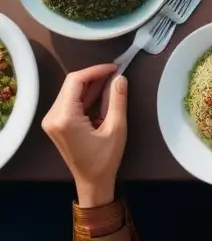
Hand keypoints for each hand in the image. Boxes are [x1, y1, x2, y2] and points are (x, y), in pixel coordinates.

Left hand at [41, 65, 127, 207]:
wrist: (92, 182)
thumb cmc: (105, 158)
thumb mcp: (116, 128)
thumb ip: (117, 100)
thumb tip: (120, 77)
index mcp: (64, 118)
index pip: (75, 81)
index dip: (96, 70)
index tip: (115, 68)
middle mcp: (52, 117)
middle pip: (71, 84)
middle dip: (94, 76)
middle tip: (117, 73)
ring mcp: (52, 121)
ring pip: (71, 91)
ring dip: (91, 85)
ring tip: (113, 81)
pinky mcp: (57, 124)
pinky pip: (70, 101)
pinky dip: (86, 95)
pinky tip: (103, 93)